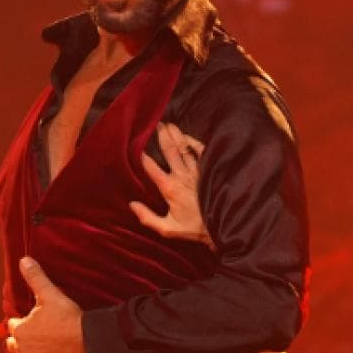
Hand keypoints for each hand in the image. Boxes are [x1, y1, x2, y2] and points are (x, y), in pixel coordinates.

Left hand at [6, 258, 84, 352]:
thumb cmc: (67, 316)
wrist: (86, 340)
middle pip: (11, 344)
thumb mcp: (50, 293)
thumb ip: (35, 277)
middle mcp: (20, 347)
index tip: (31, 322)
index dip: (20, 322)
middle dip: (18, 341)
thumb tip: (23, 259)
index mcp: (19, 328)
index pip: (12, 325)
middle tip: (31, 338)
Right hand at [131, 122, 212, 248]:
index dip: (141, 154)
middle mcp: (182, 176)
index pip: (151, 167)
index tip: (135, 143)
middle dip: (161, 135)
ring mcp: (196, 172)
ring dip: (175, 135)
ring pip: (184, 148)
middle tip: (154, 123)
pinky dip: (193, 142)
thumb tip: (132, 205)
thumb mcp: (167, 229)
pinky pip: (200, 152)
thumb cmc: (193, 229)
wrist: (220, 227)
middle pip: (169, 150)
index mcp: (169, 188)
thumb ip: (148, 218)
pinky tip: (186, 136)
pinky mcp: (207, 172)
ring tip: (167, 124)